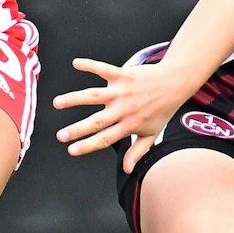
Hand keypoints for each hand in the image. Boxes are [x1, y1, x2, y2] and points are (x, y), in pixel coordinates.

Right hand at [53, 58, 192, 172]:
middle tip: (60, 135)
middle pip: (96, 121)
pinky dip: (90, 65)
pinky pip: (104, 69)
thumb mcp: (152, 134)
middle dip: (77, 129)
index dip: (87, 145)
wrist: (175, 83)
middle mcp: (123, 109)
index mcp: (129, 125)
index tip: (71, 150)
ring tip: (58, 103)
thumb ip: (137, 151)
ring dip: (75, 98)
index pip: (104, 139)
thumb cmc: (163, 109)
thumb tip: (127, 169)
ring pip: (95, 95)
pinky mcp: (123, 74)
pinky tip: (76, 63)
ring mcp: (122, 91)